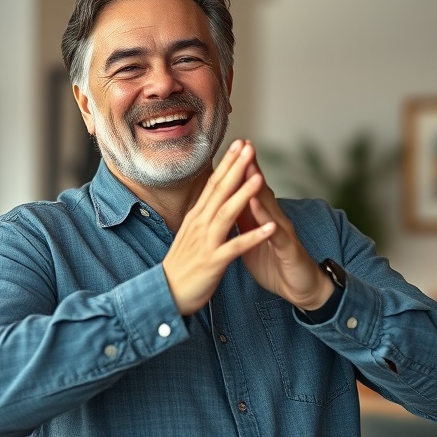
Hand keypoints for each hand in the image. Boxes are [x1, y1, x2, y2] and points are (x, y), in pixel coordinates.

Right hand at [163, 140, 275, 314]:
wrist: (166, 294)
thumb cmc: (181, 265)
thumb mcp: (190, 234)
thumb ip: (202, 215)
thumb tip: (211, 197)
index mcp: (196, 216)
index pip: (213, 184)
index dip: (227, 163)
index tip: (240, 143)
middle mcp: (200, 225)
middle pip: (219, 191)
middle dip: (235, 168)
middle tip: (249, 146)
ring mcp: (206, 242)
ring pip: (226, 214)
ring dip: (243, 195)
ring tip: (260, 178)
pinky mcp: (213, 262)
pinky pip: (236, 247)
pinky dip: (253, 237)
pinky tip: (270, 228)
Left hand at [236, 151, 333, 310]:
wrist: (301, 288)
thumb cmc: (276, 262)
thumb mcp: (254, 239)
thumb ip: (244, 220)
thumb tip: (228, 203)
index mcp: (263, 217)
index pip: (250, 189)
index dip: (239, 170)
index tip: (229, 149)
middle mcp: (274, 219)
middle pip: (260, 189)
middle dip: (250, 166)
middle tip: (241, 143)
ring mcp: (282, 231)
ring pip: (268, 205)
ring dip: (257, 185)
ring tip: (247, 165)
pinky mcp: (288, 248)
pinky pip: (274, 231)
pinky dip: (264, 218)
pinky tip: (255, 205)